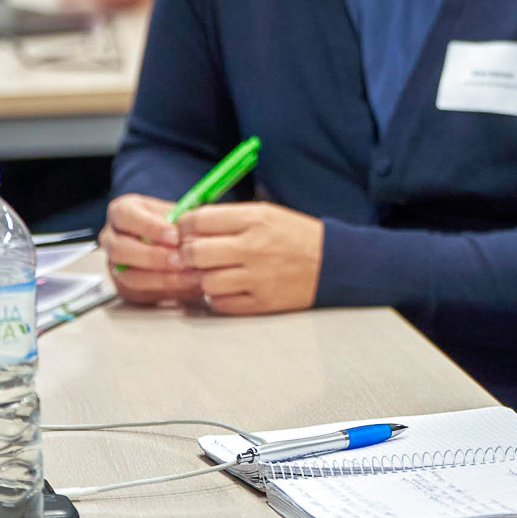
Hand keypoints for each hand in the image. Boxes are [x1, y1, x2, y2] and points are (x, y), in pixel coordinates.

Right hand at [101, 194, 199, 304]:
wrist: (166, 241)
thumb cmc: (169, 222)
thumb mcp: (174, 212)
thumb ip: (182, 220)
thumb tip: (198, 232)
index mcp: (121, 212)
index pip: (125, 216)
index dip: (150, 227)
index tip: (175, 235)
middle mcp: (112, 238)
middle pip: (120, 249)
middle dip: (153, 256)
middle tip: (180, 260)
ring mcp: (114, 264)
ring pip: (128, 276)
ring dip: (161, 278)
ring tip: (189, 277)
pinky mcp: (124, 287)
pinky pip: (141, 293)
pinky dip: (167, 291)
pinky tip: (188, 287)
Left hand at [176, 202, 325, 314]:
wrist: (333, 262)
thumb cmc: (294, 235)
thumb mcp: (265, 213)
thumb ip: (228, 218)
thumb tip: (187, 224)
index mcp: (255, 219)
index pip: (200, 220)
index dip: (184, 225)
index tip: (184, 230)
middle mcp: (254, 247)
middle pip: (197, 252)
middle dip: (187, 253)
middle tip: (191, 254)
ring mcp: (258, 277)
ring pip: (205, 281)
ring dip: (202, 277)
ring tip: (211, 271)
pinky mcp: (261, 302)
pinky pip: (220, 303)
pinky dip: (216, 296)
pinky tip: (225, 287)